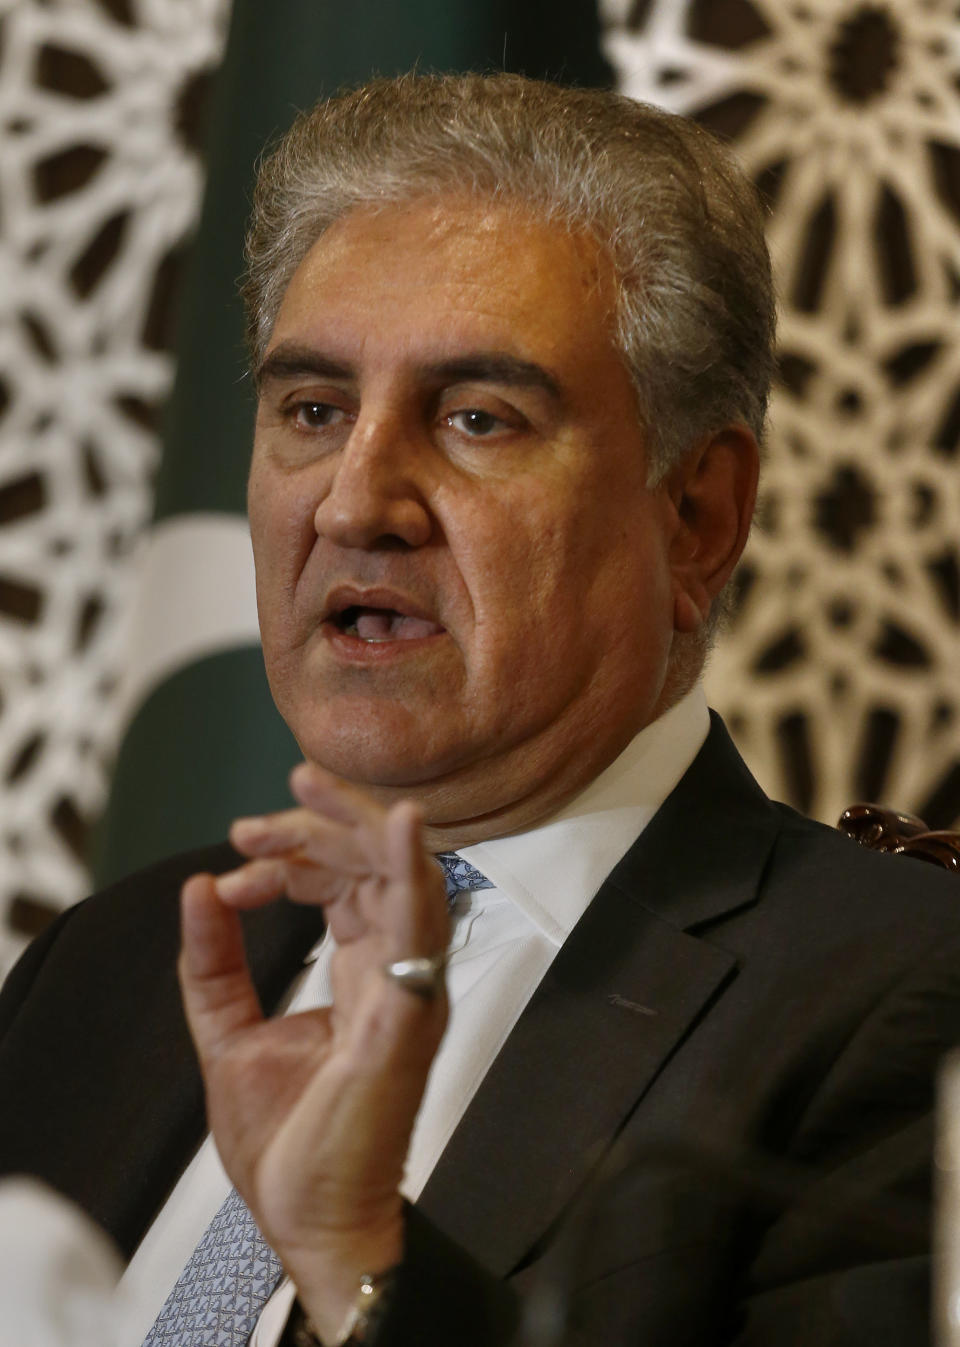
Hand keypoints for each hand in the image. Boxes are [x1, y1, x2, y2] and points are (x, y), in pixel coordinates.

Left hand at [177, 762, 448, 1337]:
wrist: (307, 1219)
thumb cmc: (290, 1141)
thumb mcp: (229, 1034)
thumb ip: (214, 964)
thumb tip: (198, 888)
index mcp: (364, 972)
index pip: (341, 882)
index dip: (290, 859)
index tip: (233, 869)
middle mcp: (396, 970)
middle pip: (375, 866)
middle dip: (320, 822)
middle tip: (262, 807)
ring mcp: (409, 988)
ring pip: (406, 876)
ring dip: (360, 823)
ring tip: (310, 785)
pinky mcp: (410, 1014)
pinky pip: (423, 929)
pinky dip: (413, 871)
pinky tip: (399, 823)